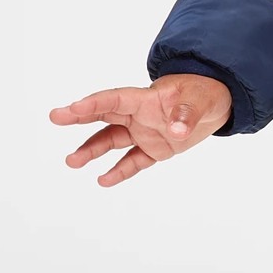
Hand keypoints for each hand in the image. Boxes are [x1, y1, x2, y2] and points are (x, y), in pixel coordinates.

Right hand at [49, 74, 233, 186]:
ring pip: (113, 141)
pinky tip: (104, 180)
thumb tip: (176, 130)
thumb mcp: (201, 99)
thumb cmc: (205, 92)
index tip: (71, 108)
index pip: (115, 99)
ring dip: (92, 150)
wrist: (218, 102)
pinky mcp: (155, 149)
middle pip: (104, 116)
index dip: (94, 103)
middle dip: (79, 117)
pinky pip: (133, 161)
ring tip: (71, 162)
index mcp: (146, 98)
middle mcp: (139, 115)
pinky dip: (120, 171)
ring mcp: (145, 132)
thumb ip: (187, 114)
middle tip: (54, 117)